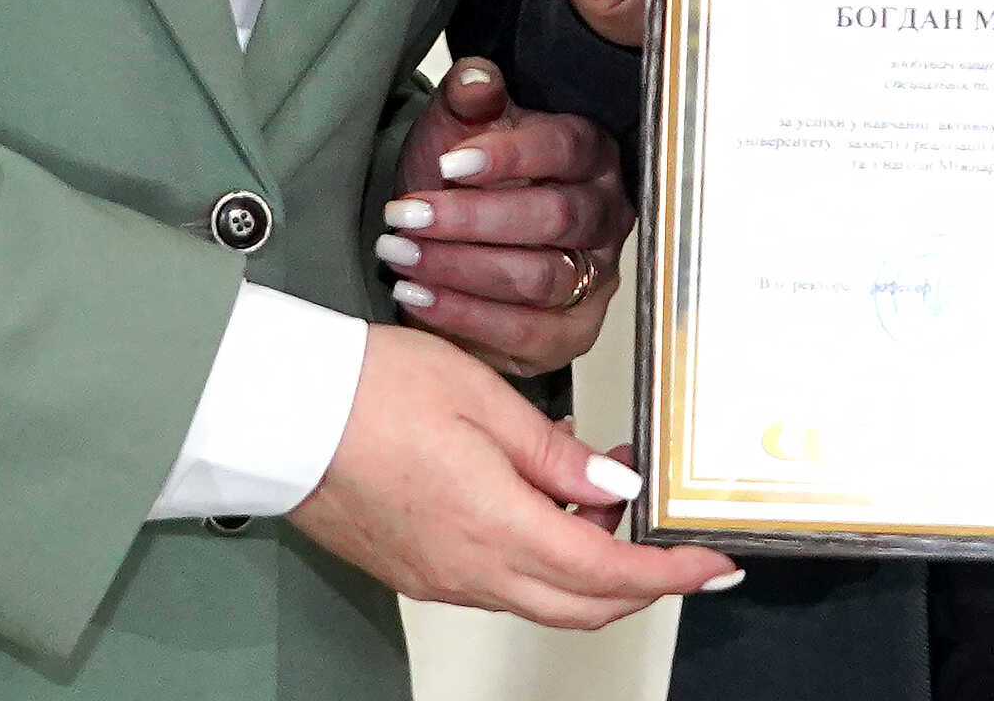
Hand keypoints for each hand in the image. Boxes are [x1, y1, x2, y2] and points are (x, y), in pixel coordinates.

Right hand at [287, 325, 739, 626]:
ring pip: (541, 596)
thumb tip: (616, 484)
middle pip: (583, 604)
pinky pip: (499, 581)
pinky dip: (538, 556)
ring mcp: (442, 577)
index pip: (609, 574)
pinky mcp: (419, 570)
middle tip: (665, 527)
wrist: (280, 410)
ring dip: (585, 561)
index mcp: (495, 526)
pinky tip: (538, 498)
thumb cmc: (369, 389)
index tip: (712, 564)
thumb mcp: (484, 397)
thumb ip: (556, 453)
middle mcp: (471, 569)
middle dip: (639, 577)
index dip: (671, 574)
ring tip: (593, 484)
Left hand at [381, 57, 632, 374]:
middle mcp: (605, 216)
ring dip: (461, 268)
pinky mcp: (570, 334)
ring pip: (538, 277)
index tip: (447, 164)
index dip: (508, 157)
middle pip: (554, 217)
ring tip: (401, 255)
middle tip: (407, 215)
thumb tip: (476, 79)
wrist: (448, 243)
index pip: (564, 148)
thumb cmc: (459, 181)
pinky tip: (417, 296)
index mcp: (589, 154)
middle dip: (472, 220)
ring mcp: (595, 279)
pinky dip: (465, 316)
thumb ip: (469, 97)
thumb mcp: (456, 128)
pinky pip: (525, 331)